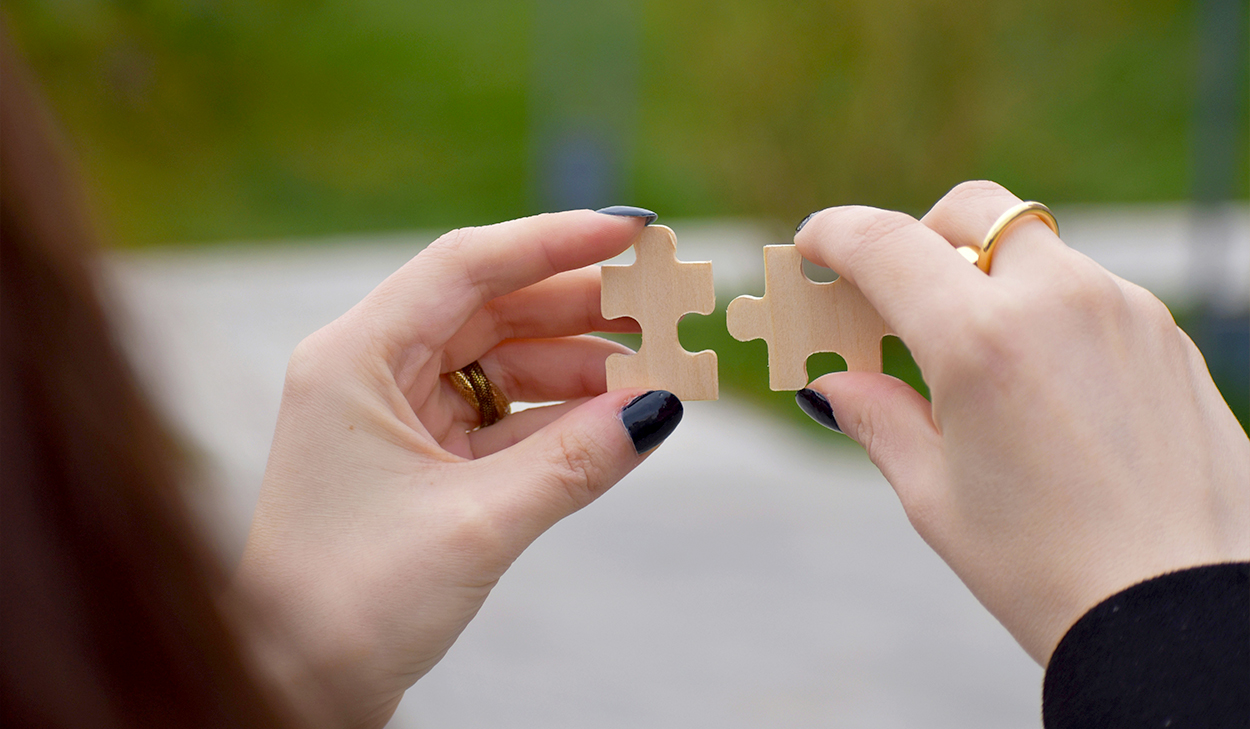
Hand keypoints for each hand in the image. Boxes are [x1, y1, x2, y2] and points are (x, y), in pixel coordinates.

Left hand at [236, 211, 681, 726]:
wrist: (298, 687)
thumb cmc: (354, 604)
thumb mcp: (477, 524)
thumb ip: (575, 461)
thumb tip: (661, 406)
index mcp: (355, 358)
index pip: (466, 266)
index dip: (556, 241)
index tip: (635, 231)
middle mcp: (371, 370)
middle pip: (491, 308)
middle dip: (582, 307)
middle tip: (665, 304)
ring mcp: (396, 414)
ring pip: (502, 362)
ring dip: (579, 367)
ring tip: (655, 373)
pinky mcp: (420, 458)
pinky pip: (502, 415)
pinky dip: (558, 416)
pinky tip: (614, 418)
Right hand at [795, 181, 1249, 664]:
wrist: (1180, 614)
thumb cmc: (1046, 568)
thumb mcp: (934, 495)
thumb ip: (877, 417)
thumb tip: (830, 383)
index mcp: (981, 341)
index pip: (886, 244)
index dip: (835, 235)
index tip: (814, 247)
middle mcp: (1058, 301)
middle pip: (971, 211)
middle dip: (921, 236)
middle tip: (898, 301)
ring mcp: (1124, 310)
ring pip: (1036, 251)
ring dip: (989, 279)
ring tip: (975, 362)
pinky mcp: (1168, 336)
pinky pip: (1089, 292)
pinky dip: (1047, 312)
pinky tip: (1042, 388)